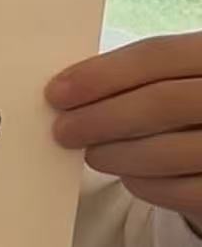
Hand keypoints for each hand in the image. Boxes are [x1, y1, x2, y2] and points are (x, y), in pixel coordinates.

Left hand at [46, 32, 201, 234]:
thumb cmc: (190, 106)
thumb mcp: (178, 76)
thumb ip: (138, 77)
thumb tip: (69, 91)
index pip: (157, 55)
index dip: (102, 74)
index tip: (57, 93)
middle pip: (161, 103)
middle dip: (101, 118)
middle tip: (63, 130)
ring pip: (167, 151)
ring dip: (116, 154)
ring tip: (92, 154)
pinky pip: (179, 191)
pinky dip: (144, 184)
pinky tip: (127, 176)